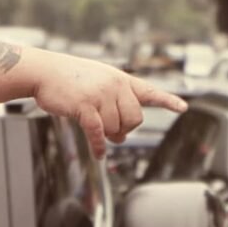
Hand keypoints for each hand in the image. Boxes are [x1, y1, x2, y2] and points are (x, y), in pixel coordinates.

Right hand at [28, 53, 186, 158]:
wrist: (44, 71)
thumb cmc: (69, 80)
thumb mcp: (96, 86)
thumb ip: (112, 109)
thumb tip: (120, 139)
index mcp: (120, 79)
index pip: (148, 91)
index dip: (166, 101)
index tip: (182, 108)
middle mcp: (115, 86)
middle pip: (134, 120)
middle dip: (123, 129)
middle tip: (109, 129)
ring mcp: (100, 95)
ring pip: (115, 128)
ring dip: (105, 134)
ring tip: (92, 123)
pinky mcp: (85, 106)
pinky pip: (98, 133)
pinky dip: (98, 146)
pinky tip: (99, 154)